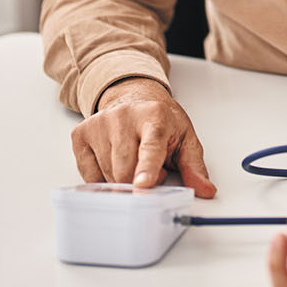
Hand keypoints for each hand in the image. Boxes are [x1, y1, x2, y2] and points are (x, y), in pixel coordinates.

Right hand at [70, 77, 216, 196]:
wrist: (135, 97)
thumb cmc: (161, 121)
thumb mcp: (185, 138)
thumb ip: (194, 166)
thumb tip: (205, 189)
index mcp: (155, 117)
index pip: (150, 148)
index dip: (147, 168)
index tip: (143, 184)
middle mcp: (124, 116)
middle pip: (126, 170)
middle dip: (139, 181)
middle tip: (151, 169)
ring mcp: (100, 123)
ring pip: (108, 175)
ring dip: (122, 180)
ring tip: (133, 161)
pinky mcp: (81, 133)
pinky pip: (89, 175)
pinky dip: (102, 178)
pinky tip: (113, 162)